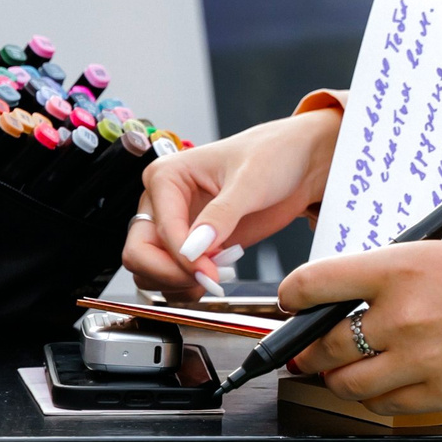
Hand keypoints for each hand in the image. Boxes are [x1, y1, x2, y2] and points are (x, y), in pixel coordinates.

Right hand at [121, 109, 344, 297]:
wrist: (301, 163)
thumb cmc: (274, 154)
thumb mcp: (251, 181)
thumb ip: (222, 215)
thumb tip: (195, 248)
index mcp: (166, 177)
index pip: (157, 231)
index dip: (181, 258)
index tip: (210, 272)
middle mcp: (163, 202)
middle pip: (139, 254)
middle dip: (169, 274)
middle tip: (207, 281)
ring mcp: (177, 225)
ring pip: (149, 270)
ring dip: (175, 285)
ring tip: (213, 279)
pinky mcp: (194, 243)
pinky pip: (173, 276)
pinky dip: (186, 287)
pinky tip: (213, 279)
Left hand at [276, 238, 441, 413]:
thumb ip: (395, 274)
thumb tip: (347, 298)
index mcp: (402, 265)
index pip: (314, 283)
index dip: (291, 296)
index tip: (290, 302)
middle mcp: (403, 313)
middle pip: (322, 343)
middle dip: (306, 349)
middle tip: (305, 348)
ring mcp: (420, 358)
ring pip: (346, 382)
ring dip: (336, 378)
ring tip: (342, 370)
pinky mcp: (441, 393)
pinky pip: (384, 405)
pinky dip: (374, 397)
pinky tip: (384, 383)